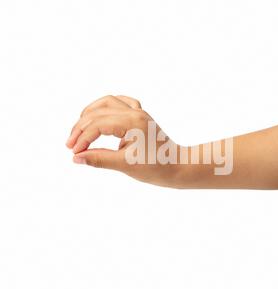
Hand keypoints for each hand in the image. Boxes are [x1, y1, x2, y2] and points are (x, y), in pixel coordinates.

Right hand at [66, 95, 181, 186]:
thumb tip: (76, 158)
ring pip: (107, 102)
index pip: (98, 125)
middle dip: (81, 127)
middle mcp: (135, 112)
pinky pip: (121, 102)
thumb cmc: (156, 167)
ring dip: (91, 113)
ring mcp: (139, 112)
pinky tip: (99, 115)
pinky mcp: (140, 115)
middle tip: (71, 144)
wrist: (177, 166)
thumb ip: (99, 159)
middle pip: (99, 111)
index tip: (73, 153)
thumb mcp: (126, 165)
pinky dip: (106, 107)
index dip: (82, 138)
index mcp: (132, 123)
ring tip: (80, 129)